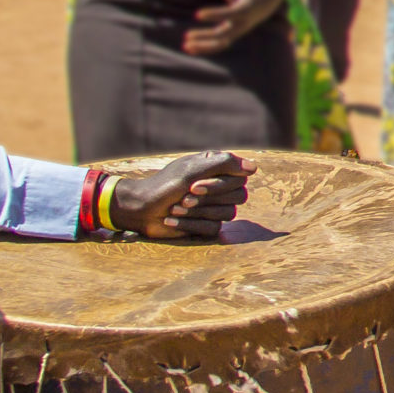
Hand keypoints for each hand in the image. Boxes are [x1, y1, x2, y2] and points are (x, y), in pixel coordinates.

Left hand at [109, 151, 254, 238]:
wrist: (139, 208)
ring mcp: (215, 207)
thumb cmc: (164, 185)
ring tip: (175, 208)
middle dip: (207, 200)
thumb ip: (224, 164)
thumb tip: (253, 168)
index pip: (240, 178)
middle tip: (184, 197)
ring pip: (228, 214)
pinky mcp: (207, 225)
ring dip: (197, 212)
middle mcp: (220, 187)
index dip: (219, 185)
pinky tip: (172, 219)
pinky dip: (190, 224)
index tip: (194, 185)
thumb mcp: (192, 170)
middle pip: (238, 196)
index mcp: (218, 170)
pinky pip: (214, 228)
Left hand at [185, 0, 283, 55]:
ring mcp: (237, 32)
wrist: (264, 5)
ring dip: (203, 46)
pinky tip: (189, 49)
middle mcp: (241, 24)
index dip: (213, 14)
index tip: (197, 14)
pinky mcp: (232, 36)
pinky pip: (218, 46)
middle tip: (187, 35)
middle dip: (204, 36)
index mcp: (244, 10)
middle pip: (222, 34)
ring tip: (186, 45)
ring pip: (219, 44)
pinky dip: (205, 48)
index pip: (227, 14)